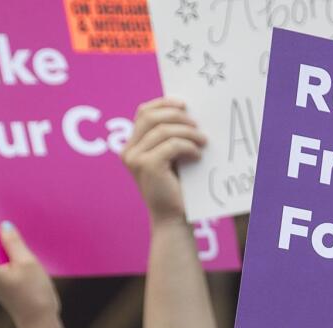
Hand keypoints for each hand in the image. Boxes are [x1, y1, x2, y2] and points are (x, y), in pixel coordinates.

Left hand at [0, 222, 59, 327]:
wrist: (40, 322)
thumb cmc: (33, 294)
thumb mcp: (27, 263)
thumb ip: (14, 243)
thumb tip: (3, 226)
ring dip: (1, 239)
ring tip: (9, 222)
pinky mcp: (4, 280)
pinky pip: (3, 259)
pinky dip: (8, 250)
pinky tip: (18, 242)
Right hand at [121, 97, 207, 223]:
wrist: (173, 219)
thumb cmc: (175, 187)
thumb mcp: (170, 157)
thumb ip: (169, 136)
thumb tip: (187, 111)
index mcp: (131, 146)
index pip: (143, 112)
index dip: (163, 103)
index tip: (184, 104)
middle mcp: (128, 151)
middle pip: (151, 117)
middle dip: (177, 115)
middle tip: (197, 124)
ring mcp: (135, 159)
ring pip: (163, 130)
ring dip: (188, 132)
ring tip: (203, 141)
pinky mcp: (147, 166)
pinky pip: (171, 145)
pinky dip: (188, 146)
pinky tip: (197, 155)